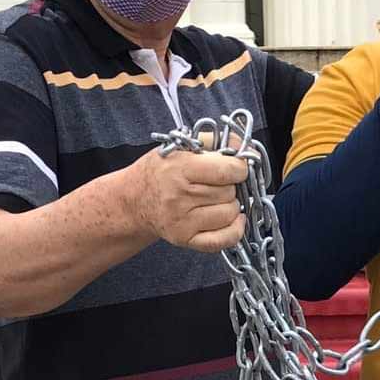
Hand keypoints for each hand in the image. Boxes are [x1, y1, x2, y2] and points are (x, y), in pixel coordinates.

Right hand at [124, 143, 247, 252]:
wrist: (134, 200)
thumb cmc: (159, 171)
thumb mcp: (181, 145)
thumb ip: (215, 140)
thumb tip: (246, 149)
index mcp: (180, 168)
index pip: (227, 171)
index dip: (239, 168)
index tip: (236, 167)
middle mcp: (179, 197)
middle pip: (230, 192)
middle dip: (231, 185)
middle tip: (217, 182)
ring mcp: (182, 221)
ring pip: (230, 213)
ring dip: (230, 205)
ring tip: (215, 198)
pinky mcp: (184, 239)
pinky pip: (223, 239)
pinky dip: (234, 229)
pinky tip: (230, 218)